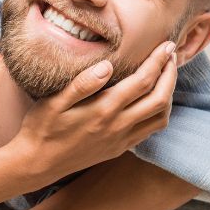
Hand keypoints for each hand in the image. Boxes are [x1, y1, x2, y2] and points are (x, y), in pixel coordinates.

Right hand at [9, 41, 177, 177]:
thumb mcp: (53, 102)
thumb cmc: (41, 128)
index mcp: (103, 110)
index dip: (159, 61)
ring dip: (168, 94)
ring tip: (166, 75)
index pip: (143, 81)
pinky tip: (152, 100)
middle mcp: (118, 126)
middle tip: (172, 54)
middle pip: (160, 98)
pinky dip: (159, 112)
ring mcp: (121, 139)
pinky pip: (150, 130)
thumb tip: (107, 66)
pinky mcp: (119, 148)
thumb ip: (81, 84)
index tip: (167, 45)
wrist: (37, 164)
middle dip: (170, 73)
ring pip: (160, 117)